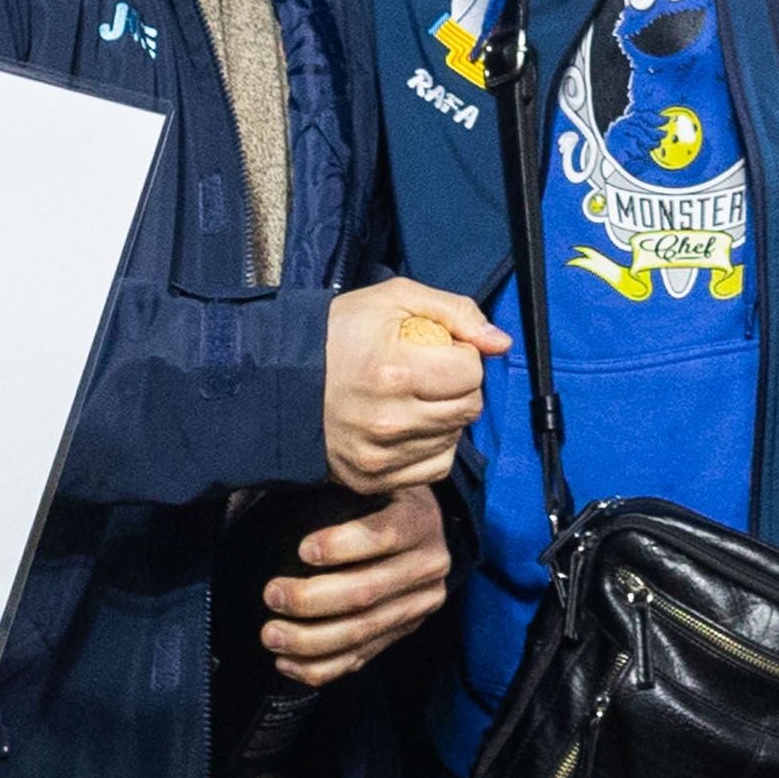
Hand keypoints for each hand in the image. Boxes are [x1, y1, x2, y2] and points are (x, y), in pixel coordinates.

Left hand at [264, 481, 449, 686]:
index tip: (302, 549)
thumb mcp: (372, 477)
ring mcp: (417, 606)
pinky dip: (320, 667)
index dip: (343, 545)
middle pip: (368, 592)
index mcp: (420, 520)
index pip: (385, 535)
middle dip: (312, 599)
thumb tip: (291, 483)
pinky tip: (286, 663)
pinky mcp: (402, 633)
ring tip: (271, 634)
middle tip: (272, 594)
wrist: (422, 525)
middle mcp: (428, 567)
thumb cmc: (380, 495)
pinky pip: (360, 659)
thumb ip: (342, 483)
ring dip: (309, 640)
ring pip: (361, 632)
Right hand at [322, 279, 503, 492]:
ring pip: (455, 437)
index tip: (437, 349)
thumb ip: (455, 312)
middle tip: (428, 372)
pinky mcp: (374, 478)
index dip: (461, 355)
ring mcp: (381, 455)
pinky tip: (411, 424)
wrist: (278, 380)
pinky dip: (433, 445)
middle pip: (469, 406)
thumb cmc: (336, 334)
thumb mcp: (393, 299)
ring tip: (414, 396)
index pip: (472, 371)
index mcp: (395, 370)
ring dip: (446, 415)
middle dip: (459, 385)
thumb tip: (500, 342)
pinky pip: (434, 465)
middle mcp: (390, 419)